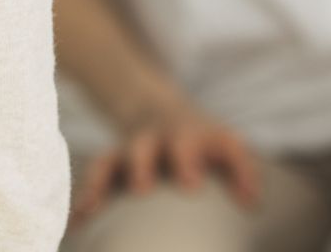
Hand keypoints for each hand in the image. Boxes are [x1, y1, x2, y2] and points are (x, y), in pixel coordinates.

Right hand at [73, 98, 260, 222]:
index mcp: (189, 135)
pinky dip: (88, 196)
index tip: (191, 184)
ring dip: (104, 181)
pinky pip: (96, 177)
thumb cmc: (202, 143)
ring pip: (113, 158)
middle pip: (146, 146)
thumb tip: (250, 201)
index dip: (190, 159)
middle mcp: (156, 139)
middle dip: (143, 165)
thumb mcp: (225, 145)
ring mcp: (131, 150)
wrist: (158, 109)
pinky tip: (80, 221)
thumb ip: (241, 170)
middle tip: (142, 188)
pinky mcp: (113, 162)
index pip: (193, 142)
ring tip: (94, 206)